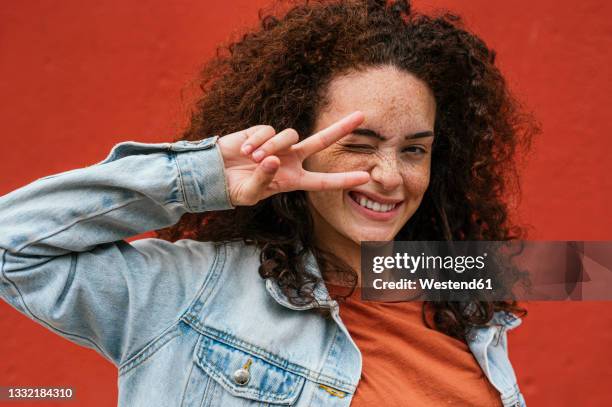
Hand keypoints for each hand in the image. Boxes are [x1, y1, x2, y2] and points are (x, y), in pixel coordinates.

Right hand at [217, 111, 369, 205]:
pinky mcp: (262, 132)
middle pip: (321, 141)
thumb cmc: (235, 189)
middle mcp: (290, 160)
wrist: (214, 173)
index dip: (343, 180)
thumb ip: (264, 180)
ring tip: (253, 158)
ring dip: (272, 147)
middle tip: (362, 116)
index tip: (365, 178)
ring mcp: (278, 145)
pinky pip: (269, 131)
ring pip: (290, 136)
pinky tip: (244, 150)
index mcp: (293, 180)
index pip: (323, 181)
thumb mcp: (250, 194)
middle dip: (340, 128)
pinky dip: (257, 141)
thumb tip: (273, 160)